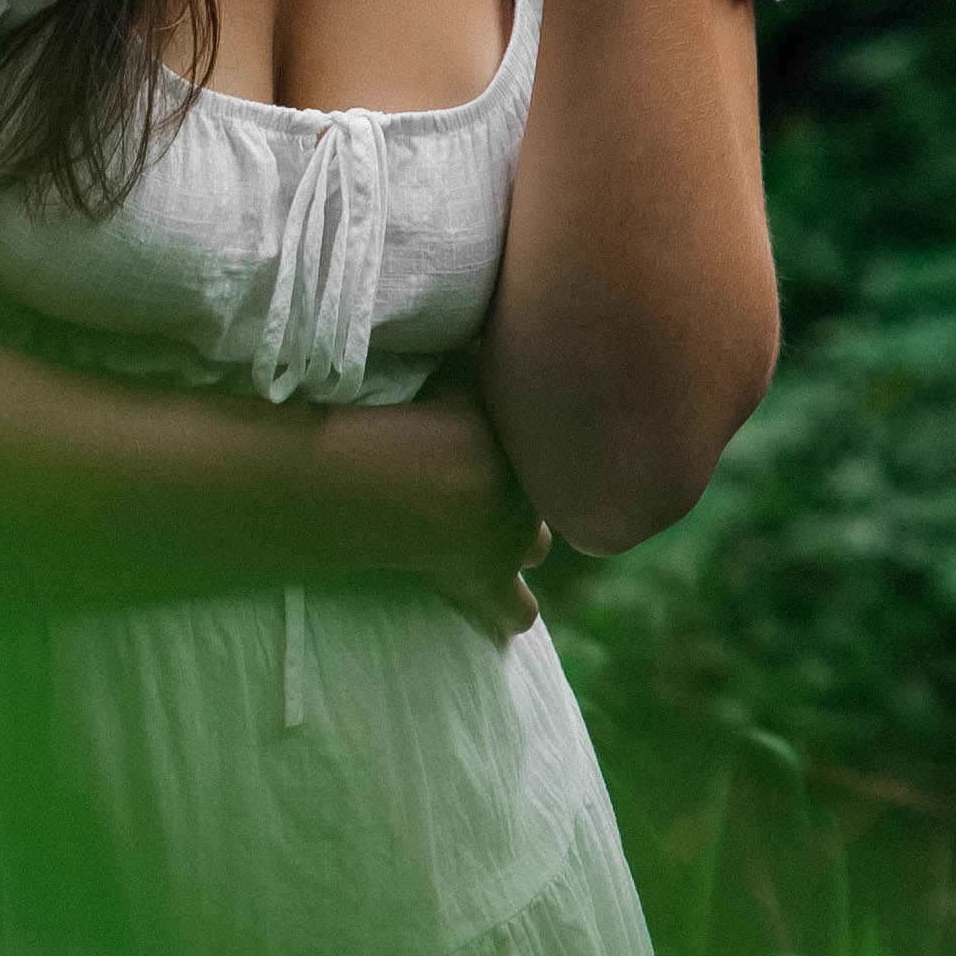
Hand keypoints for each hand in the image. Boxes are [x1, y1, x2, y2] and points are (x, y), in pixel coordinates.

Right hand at [382, 386, 550, 645]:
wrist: (410, 476)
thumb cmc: (427, 413)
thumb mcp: (457, 369)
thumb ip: (477, 364)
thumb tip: (487, 342)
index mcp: (529, 443)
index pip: (545, 438)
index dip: (522, 436)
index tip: (483, 428)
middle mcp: (530, 491)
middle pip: (537, 491)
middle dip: (517, 486)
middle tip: (477, 472)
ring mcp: (511, 542)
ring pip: (535, 546)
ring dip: (518, 539)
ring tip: (485, 528)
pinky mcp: (484, 583)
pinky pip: (516, 610)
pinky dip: (510, 610)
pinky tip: (502, 613)